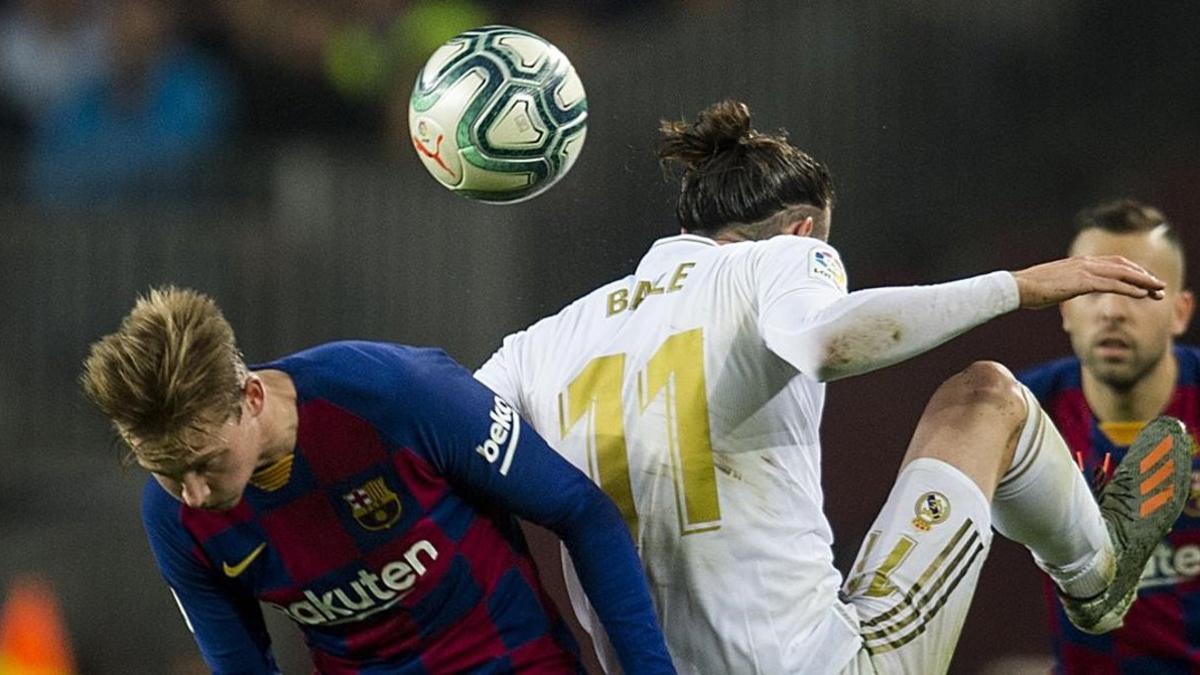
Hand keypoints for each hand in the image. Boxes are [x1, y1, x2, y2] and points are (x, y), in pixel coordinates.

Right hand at [1012, 256, 1165, 309]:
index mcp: (1079, 263)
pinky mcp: (1083, 282)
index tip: (1145, 280)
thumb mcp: (1052, 285)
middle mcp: (1085, 263)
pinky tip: (1143, 294)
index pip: (1113, 263)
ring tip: (1159, 290)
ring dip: (1144, 281)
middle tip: (1159, 285)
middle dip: (1143, 275)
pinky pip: (1113, 284)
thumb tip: (1063, 290)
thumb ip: (1064, 285)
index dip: (1132, 270)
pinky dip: (1130, 288)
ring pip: (1123, 274)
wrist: (1018, 287)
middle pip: (1123, 266)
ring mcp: (1084, 271)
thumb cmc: (1030, 289)